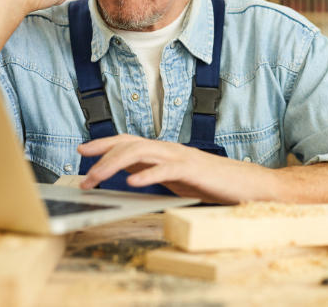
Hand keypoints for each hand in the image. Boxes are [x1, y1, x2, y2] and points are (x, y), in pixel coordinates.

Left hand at [77, 135, 278, 203]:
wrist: (245, 184)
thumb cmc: (210, 182)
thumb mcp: (174, 177)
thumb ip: (152, 171)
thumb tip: (128, 173)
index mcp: (162, 150)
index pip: (127, 142)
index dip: (103, 144)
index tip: (82, 151)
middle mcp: (168, 148)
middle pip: (128, 144)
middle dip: (102, 157)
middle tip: (84, 176)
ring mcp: (180, 156)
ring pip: (141, 153)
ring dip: (114, 165)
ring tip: (97, 178)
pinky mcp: (193, 169)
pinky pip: (166, 169)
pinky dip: (148, 175)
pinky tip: (133, 184)